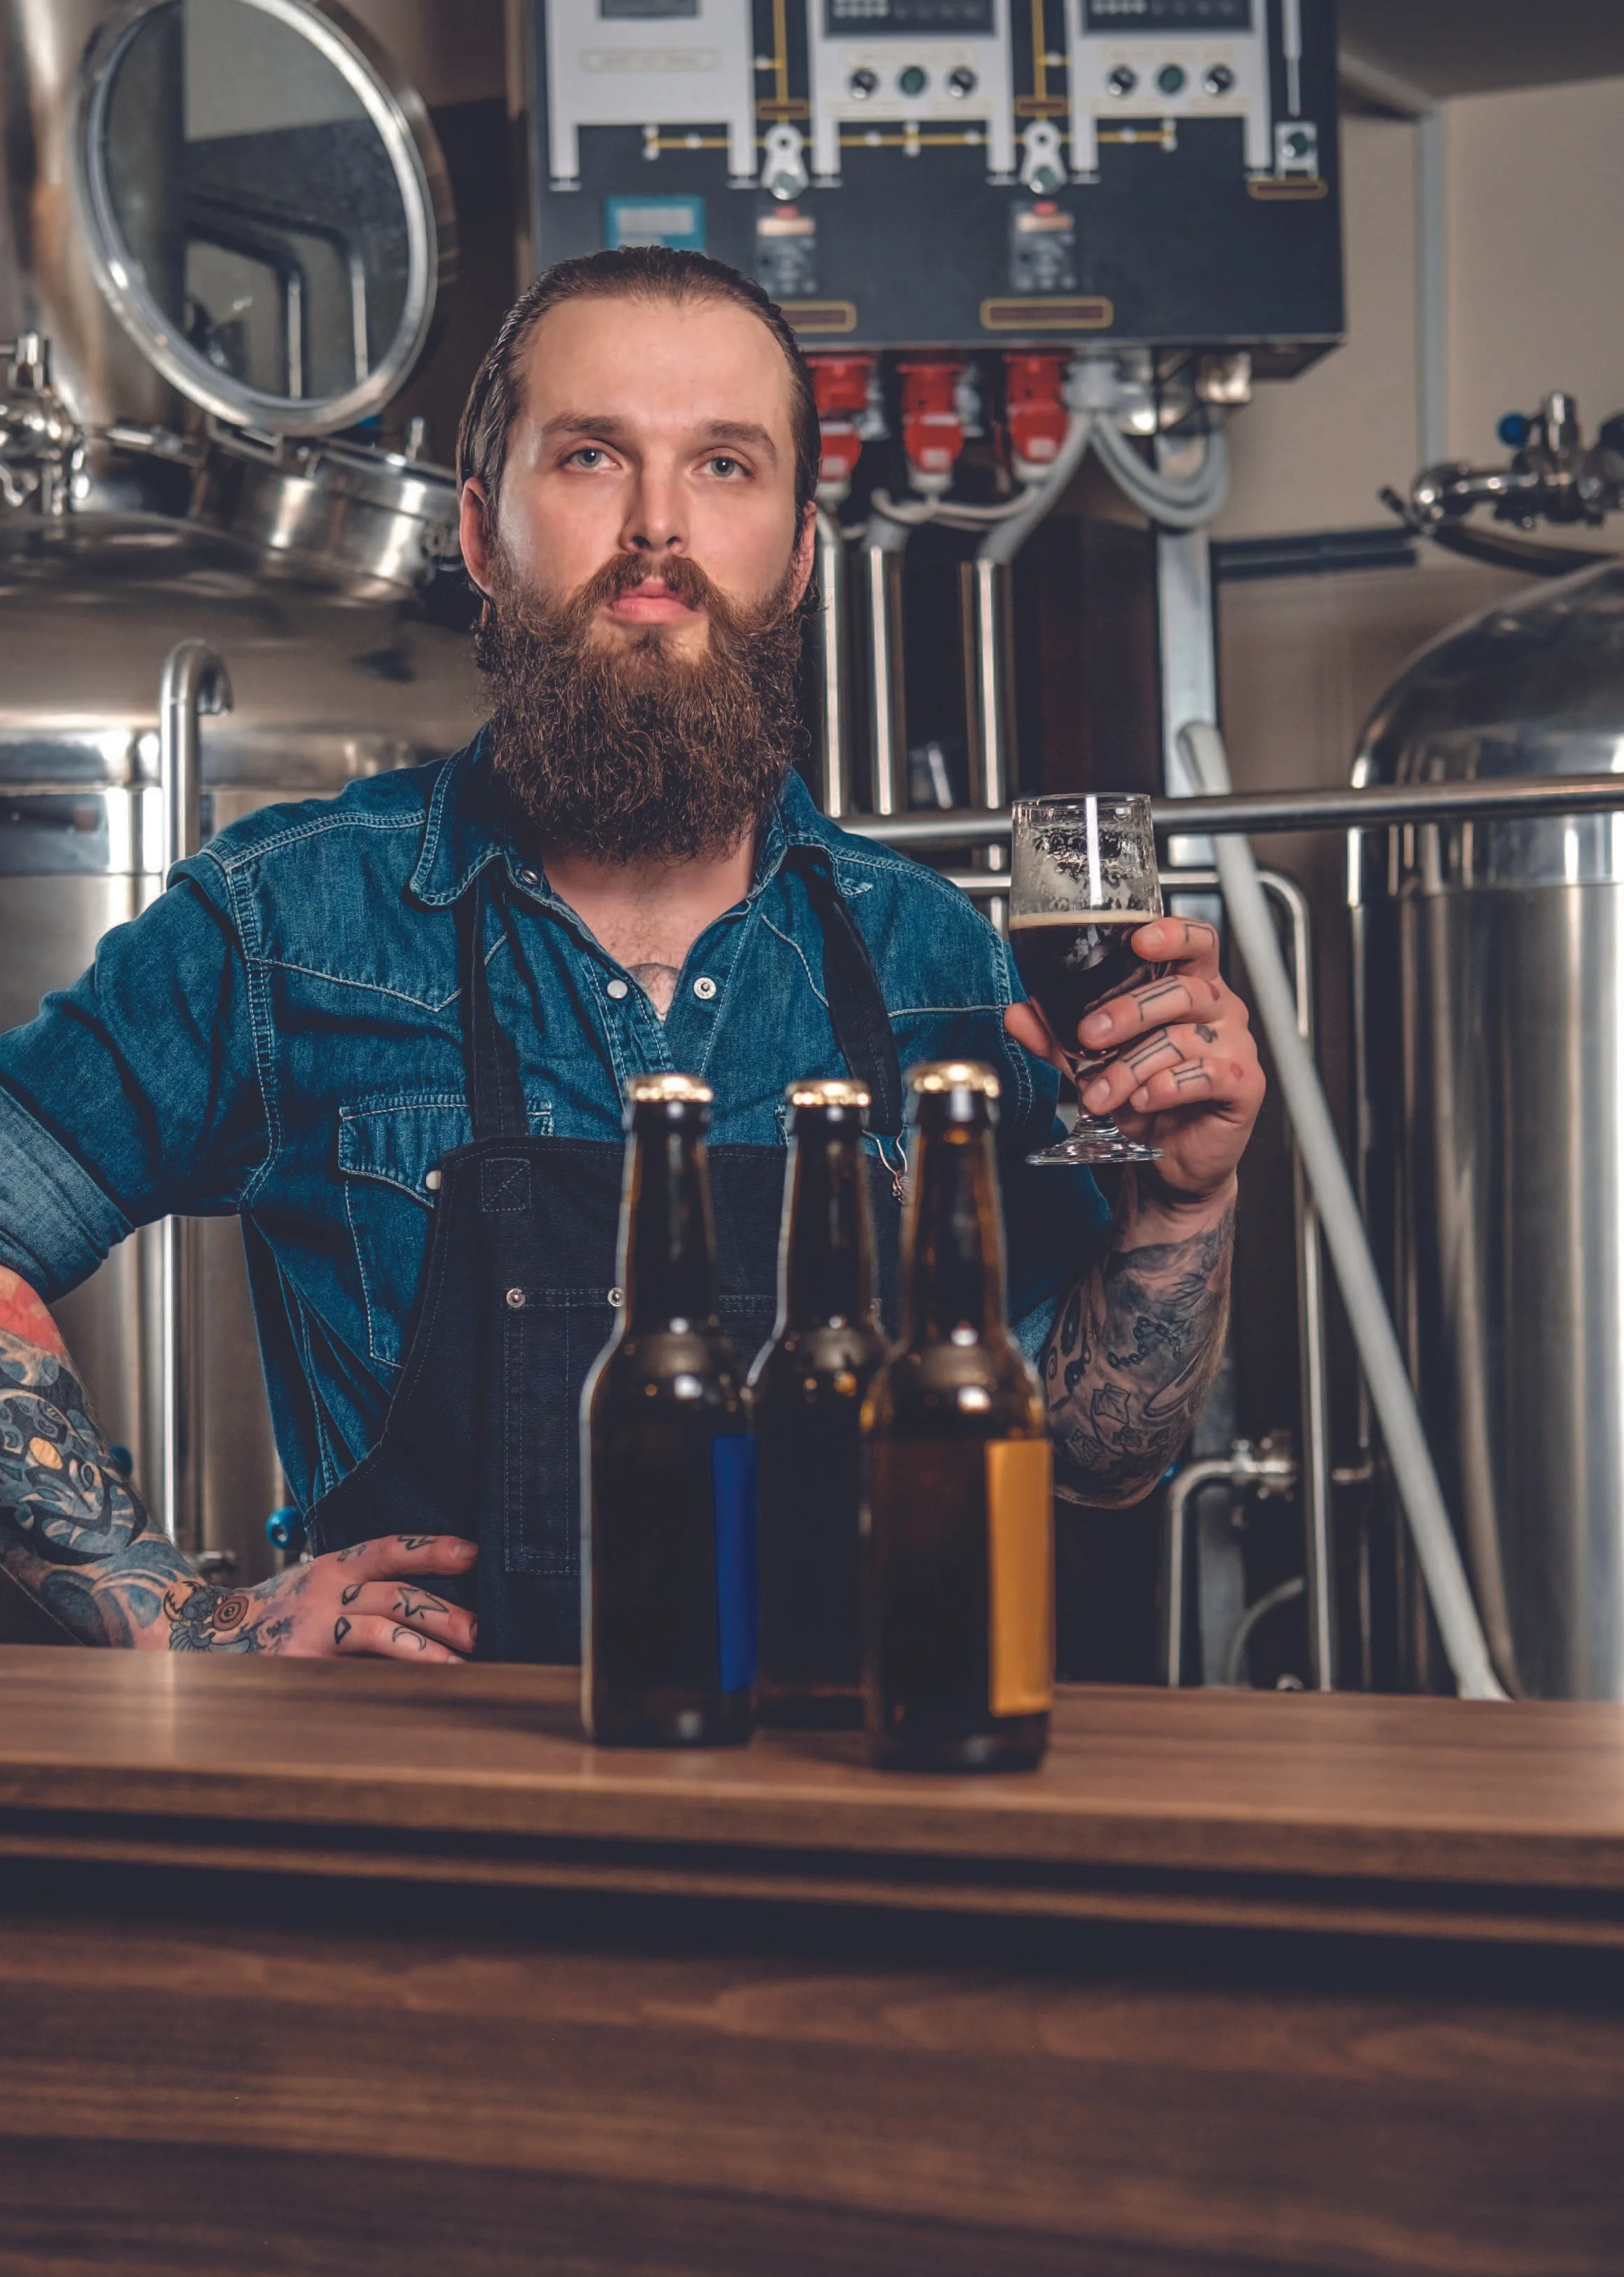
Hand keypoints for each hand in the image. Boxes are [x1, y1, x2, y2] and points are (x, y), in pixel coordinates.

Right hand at [165, 1533, 478, 1659]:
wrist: (202, 1635)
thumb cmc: (276, 1616)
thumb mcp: (318, 1589)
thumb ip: (363, 1591)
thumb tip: (431, 1609)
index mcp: (333, 1568)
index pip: (390, 1549)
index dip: (433, 1549)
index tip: (474, 1553)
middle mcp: (325, 1592)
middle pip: (397, 1595)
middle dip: (444, 1613)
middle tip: (481, 1630)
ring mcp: (312, 1629)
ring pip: (380, 1633)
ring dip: (425, 1649)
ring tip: (458, 1665)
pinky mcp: (302, 1665)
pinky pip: (353, 1674)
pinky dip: (386, 1683)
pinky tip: (412, 1695)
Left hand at [1005, 914, 1264, 1207]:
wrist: (1171, 1158)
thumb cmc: (1144, 1098)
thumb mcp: (1093, 1063)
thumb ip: (1058, 1037)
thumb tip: (1018, 1015)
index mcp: (1190, 986)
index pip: (1196, 943)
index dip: (1173, 934)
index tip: (1138, 941)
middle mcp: (1219, 1009)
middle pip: (1182, 990)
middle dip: (1127, 1012)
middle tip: (1088, 1037)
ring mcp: (1236, 1045)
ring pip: (1183, 1039)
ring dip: (1130, 1067)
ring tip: (1099, 1093)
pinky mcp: (1245, 1084)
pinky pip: (1208, 1075)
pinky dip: (1167, 1087)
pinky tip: (1142, 1101)